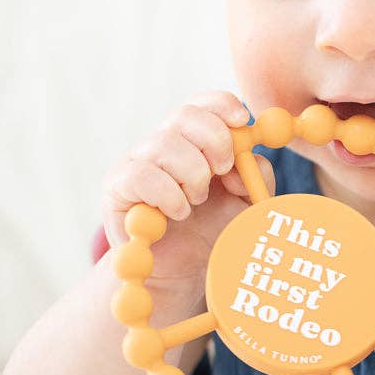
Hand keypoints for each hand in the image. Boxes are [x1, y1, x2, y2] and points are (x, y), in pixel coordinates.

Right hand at [101, 90, 274, 301]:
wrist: (181, 271)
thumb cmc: (213, 230)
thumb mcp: (248, 203)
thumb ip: (257, 176)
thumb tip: (249, 158)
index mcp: (194, 139)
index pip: (203, 103)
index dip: (223, 105)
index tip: (244, 121)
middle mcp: (163, 142)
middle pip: (185, 115)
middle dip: (215, 140)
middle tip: (224, 170)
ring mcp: (137, 161)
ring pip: (165, 144)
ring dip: (193, 175)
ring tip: (197, 201)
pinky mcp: (117, 186)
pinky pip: (143, 175)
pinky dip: (170, 195)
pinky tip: (178, 213)